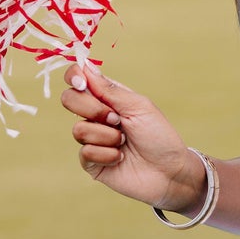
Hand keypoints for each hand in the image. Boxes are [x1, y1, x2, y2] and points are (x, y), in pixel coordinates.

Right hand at [61, 62, 203, 211]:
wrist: (169, 172)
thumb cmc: (159, 135)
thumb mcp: (138, 106)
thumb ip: (110, 90)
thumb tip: (85, 66)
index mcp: (108, 97)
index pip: (79, 78)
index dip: (74, 76)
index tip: (81, 82)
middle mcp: (96, 116)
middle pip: (70, 100)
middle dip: (92, 109)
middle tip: (116, 119)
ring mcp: (92, 139)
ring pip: (79, 129)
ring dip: (107, 136)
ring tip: (124, 142)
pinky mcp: (92, 162)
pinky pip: (85, 152)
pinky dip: (107, 155)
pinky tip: (121, 158)